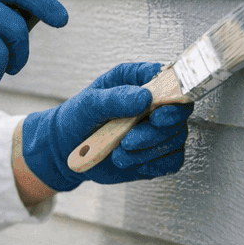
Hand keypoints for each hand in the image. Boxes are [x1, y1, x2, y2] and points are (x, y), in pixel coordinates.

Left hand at [20, 62, 191, 191]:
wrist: (66, 149)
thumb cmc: (77, 118)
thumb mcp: (89, 104)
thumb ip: (115, 99)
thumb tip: (144, 97)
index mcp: (138, 80)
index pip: (169, 79)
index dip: (171, 94)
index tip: (157, 111)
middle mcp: (153, 103)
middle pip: (177, 113)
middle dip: (155, 130)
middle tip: (129, 139)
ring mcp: (157, 129)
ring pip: (175, 139)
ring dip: (147, 150)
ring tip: (118, 152)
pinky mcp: (157, 152)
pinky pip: (171, 161)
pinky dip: (153, 164)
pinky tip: (130, 162)